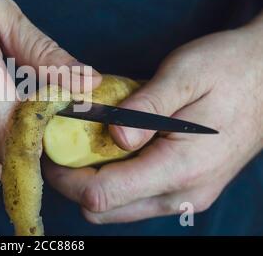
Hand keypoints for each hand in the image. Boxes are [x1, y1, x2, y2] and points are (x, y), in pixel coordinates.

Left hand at [44, 20, 262, 222]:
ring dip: (94, 179)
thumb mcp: (185, 75)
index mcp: (181, 168)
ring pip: (118, 207)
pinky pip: (136, 195)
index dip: (66, 176)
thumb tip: (111, 136)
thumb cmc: (229, 70)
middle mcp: (183, 194)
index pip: (103, 195)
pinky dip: (115, 176)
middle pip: (104, 210)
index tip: (51, 147)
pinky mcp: (186, 187)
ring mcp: (186, 196)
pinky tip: (115, 145)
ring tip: (88, 141)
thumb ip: (145, 108)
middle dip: (74, 181)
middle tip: (65, 142)